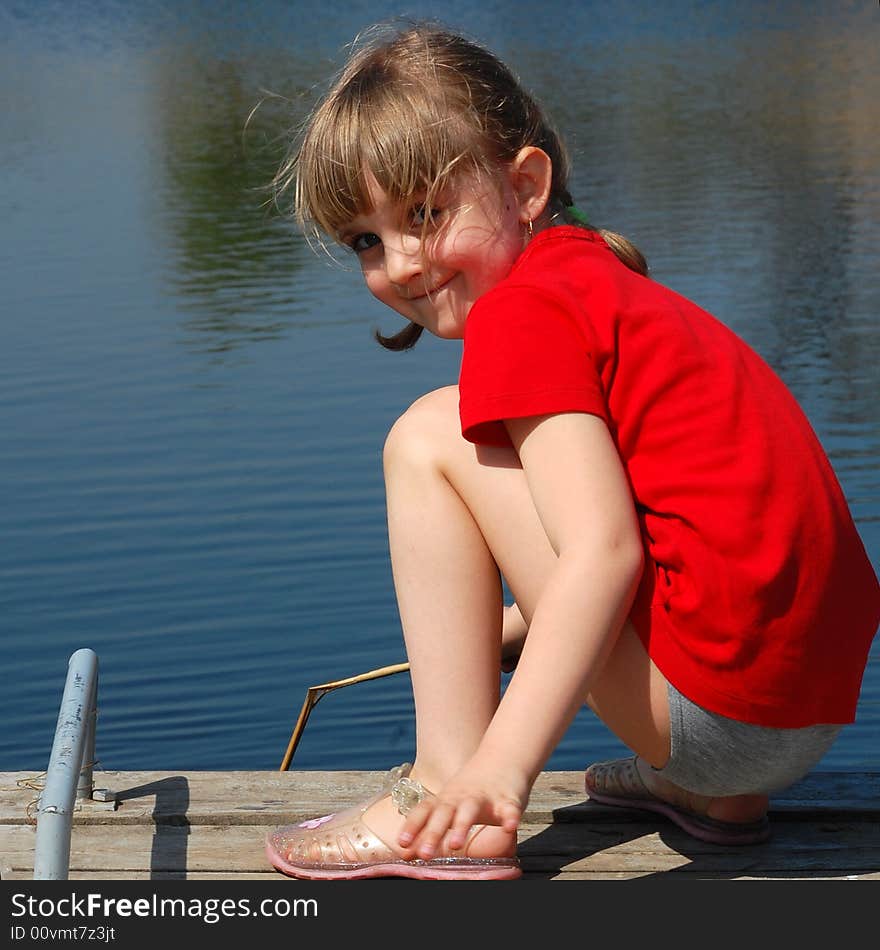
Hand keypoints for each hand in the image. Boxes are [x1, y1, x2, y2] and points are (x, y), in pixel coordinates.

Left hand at [398, 758, 529, 859]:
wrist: (503, 758)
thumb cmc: (469, 791)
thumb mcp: (448, 805)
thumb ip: (428, 828)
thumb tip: (404, 853)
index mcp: (446, 800)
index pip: (425, 810)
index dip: (413, 826)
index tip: (402, 843)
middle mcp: (461, 797)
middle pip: (444, 813)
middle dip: (433, 832)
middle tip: (424, 853)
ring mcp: (484, 797)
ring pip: (471, 810)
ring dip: (461, 826)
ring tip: (454, 844)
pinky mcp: (508, 800)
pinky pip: (509, 809)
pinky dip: (509, 817)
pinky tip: (509, 827)